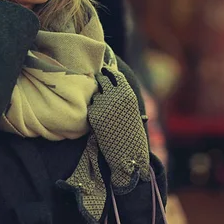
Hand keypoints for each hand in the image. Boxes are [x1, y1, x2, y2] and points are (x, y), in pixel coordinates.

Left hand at [88, 67, 149, 194]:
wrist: (127, 153)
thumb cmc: (133, 132)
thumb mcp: (132, 109)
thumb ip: (122, 95)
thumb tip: (110, 81)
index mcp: (128, 93)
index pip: (115, 74)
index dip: (109, 72)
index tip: (105, 70)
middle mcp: (115, 95)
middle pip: (102, 80)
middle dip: (99, 81)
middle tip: (98, 84)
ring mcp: (103, 104)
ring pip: (95, 95)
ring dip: (97, 100)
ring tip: (105, 112)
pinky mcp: (93, 115)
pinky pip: (90, 108)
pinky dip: (93, 112)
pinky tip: (100, 122)